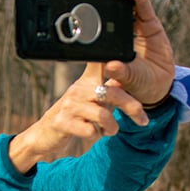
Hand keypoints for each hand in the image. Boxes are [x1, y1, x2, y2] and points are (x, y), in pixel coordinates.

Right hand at [7, 71, 146, 173]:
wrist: (46, 135)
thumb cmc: (75, 115)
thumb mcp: (93, 99)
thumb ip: (110, 88)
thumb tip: (127, 74)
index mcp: (87, 81)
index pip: (98, 62)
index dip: (111, 57)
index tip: (122, 56)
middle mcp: (78, 89)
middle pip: (112, 92)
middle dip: (132, 107)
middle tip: (143, 120)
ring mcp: (69, 106)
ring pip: (102, 114)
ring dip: (111, 127)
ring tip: (109, 130)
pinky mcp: (62, 122)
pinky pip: (89, 130)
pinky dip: (95, 135)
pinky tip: (91, 133)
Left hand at [83, 0, 174, 105]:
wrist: (156, 88)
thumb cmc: (134, 83)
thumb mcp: (124, 79)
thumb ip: (119, 72)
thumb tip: (112, 66)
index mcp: (104, 38)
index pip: (94, 11)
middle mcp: (118, 28)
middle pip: (111, 1)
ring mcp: (134, 24)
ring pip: (128, 1)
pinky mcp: (151, 25)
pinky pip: (145, 9)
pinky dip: (142, 0)